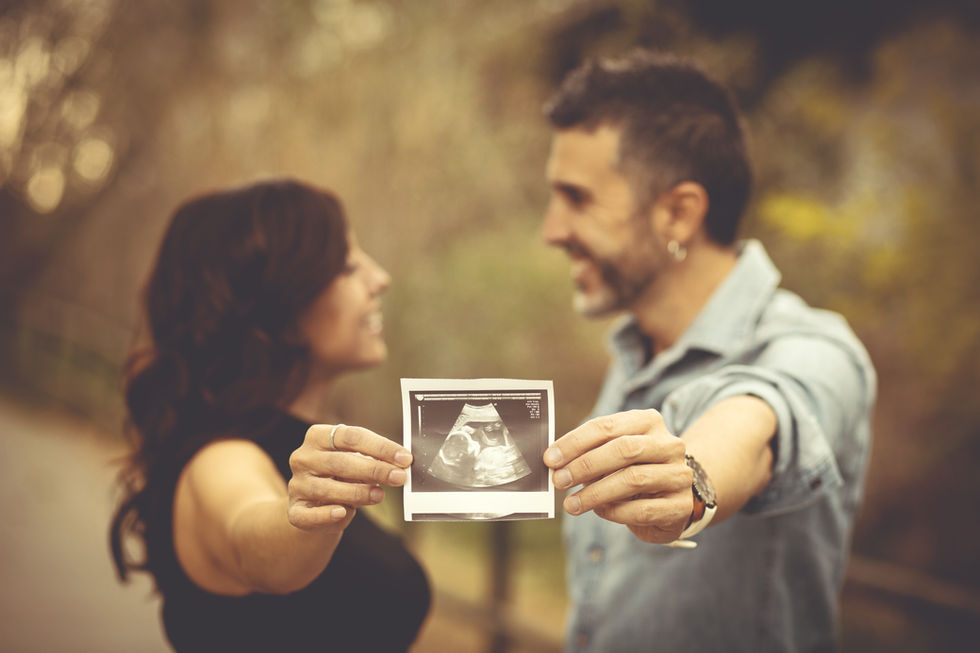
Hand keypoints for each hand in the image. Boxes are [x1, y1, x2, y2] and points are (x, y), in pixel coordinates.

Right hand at [287, 424, 412, 531]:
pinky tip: (342, 512)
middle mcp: (303, 458)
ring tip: (380, 495)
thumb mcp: (355, 461)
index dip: (380, 447)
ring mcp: (297, 485)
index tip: (404, 458)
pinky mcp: (295, 511)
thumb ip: (373, 459)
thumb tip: (402, 463)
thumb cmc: (341, 476)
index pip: (351, 436)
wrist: (316, 505)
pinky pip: (309, 514)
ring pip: (328, 488)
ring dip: (358, 492)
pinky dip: (326, 514)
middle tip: (399, 477)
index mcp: (318, 437)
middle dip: (374, 469)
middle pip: (340, 462)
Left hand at [543, 409, 693, 542]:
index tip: (550, 458)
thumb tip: (555, 462)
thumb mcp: (613, 454)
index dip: (575, 442)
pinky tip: (599, 512)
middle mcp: (669, 445)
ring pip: (633, 479)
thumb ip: (589, 453)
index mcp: (649, 422)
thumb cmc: (633, 470)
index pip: (607, 426)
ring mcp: (679, 475)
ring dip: (595, 493)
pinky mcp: (680, 506)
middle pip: (624, 449)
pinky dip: (615, 511)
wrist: (672, 499)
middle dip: (585, 465)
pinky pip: (642, 509)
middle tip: (559, 480)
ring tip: (571, 504)